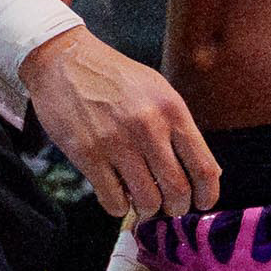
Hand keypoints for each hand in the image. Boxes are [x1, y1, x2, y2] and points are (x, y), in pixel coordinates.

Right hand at [23, 30, 216, 218]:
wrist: (63, 60)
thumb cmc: (113, 77)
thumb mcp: (157, 90)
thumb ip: (178, 126)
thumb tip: (201, 171)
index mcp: (172, 110)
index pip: (204, 167)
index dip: (207, 194)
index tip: (202, 203)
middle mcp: (148, 127)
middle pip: (178, 190)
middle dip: (176, 208)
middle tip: (168, 207)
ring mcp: (117, 142)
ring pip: (147, 201)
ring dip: (147, 209)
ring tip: (141, 202)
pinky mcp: (88, 155)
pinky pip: (113, 200)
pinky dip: (118, 207)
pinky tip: (115, 194)